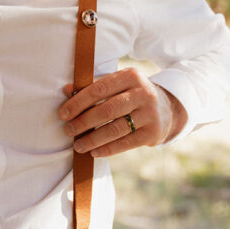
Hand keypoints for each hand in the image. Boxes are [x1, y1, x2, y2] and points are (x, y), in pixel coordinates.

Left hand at [59, 67, 186, 156]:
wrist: (166, 109)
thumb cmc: (131, 95)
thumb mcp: (117, 85)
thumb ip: (93, 87)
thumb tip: (66, 90)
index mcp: (131, 76)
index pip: (99, 89)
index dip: (78, 102)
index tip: (63, 114)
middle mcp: (143, 93)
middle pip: (107, 109)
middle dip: (83, 122)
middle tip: (68, 130)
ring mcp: (150, 114)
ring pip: (115, 129)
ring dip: (93, 139)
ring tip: (78, 145)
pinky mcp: (152, 133)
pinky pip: (125, 143)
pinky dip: (107, 149)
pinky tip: (94, 152)